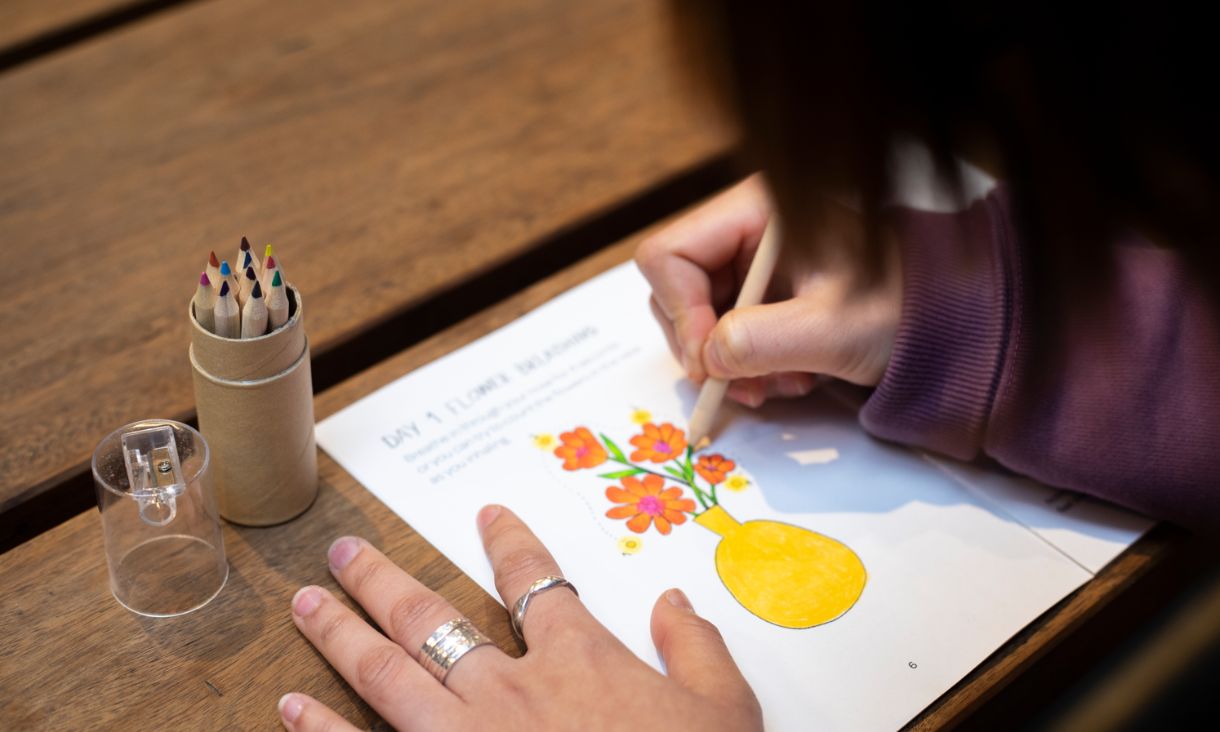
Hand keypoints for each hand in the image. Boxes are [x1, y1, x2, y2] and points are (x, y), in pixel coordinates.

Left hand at [278, 505, 761, 730]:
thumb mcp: (724, 713)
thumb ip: (698, 649)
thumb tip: (675, 600)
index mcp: (577, 659)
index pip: (537, 579)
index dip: (510, 542)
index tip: (488, 516)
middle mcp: (510, 687)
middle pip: (432, 617)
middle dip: (384, 580)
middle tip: (345, 552)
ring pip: (388, 670)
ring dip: (340, 633)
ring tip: (306, 601)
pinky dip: (321, 728)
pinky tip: (289, 706)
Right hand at [635, 176, 901, 406]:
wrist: (955, 321)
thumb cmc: (907, 309)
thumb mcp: (831, 329)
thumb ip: (759, 342)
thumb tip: (706, 359)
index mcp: (757, 209)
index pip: (671, 254)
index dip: (679, 312)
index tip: (709, 361)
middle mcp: (747, 229)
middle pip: (677, 289)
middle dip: (704, 346)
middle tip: (738, 386)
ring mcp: (754, 262)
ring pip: (699, 317)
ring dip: (728, 364)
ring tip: (775, 386)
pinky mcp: (767, 293)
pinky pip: (729, 332)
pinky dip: (748, 366)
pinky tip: (788, 378)